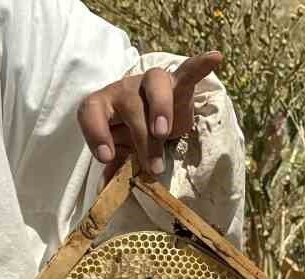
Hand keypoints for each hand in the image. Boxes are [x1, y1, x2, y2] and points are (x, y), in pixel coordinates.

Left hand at [78, 51, 222, 180]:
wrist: (151, 115)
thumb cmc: (129, 134)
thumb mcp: (121, 151)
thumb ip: (115, 167)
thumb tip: (107, 193)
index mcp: (102, 105)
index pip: (90, 112)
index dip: (95, 133)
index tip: (107, 157)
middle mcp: (123, 90)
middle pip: (131, 106)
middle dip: (142, 138)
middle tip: (153, 167)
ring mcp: (149, 83)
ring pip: (155, 85)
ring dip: (160, 108)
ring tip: (164, 132)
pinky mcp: (176, 83)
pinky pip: (187, 72)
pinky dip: (199, 66)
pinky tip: (214, 58)